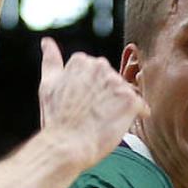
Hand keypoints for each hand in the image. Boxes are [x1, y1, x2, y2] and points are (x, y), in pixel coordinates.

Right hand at [37, 38, 146, 166]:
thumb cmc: (56, 119)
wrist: (66, 145)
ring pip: (125, 94)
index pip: (95, 72)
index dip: (89, 91)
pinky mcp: (131, 100)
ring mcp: (116, 82)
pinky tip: (120, 125)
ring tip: (102, 121)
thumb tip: (46, 41)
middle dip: (106, 96)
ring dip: (118, 107)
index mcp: (81, 60)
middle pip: (112, 81)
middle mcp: (100, 66)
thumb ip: (50, 60)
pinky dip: (136, 116)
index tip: (81, 104)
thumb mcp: (48, 85)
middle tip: (91, 114)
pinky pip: (141, 107)